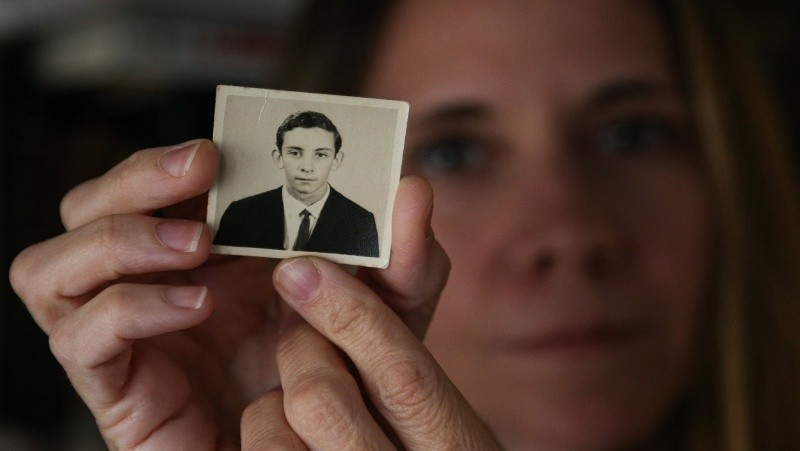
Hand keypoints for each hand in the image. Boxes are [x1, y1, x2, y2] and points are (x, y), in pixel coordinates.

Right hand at [9, 139, 448, 448]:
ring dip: (119, 239)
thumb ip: (403, 257)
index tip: (219, 146)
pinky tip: (195, 305)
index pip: (145, 183)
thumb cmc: (339, 375)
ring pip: (49, 266)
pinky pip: (79, 336)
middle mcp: (150, 281)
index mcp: (200, 249)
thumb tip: (414, 187)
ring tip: (197, 245)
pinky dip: (130, 308)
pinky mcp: (113, 386)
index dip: (165, 158)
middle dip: (133, 179)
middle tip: (201, 168)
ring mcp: (123, 333)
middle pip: (83, 208)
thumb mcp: (383, 312)